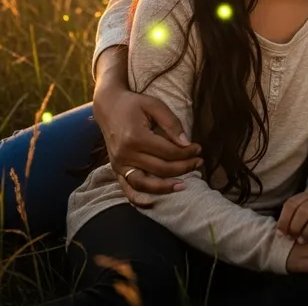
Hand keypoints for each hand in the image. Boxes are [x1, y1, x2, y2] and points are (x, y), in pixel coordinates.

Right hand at [93, 84, 202, 205]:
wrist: (108, 107)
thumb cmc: (135, 104)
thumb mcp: (155, 105)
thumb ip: (171, 124)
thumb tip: (187, 143)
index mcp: (135, 137)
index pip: (168, 151)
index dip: (186, 152)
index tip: (199, 148)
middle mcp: (125, 154)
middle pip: (159, 168)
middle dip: (183, 167)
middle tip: (199, 162)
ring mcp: (118, 164)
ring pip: (144, 183)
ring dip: (165, 187)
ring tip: (184, 186)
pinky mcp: (116, 170)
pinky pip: (127, 189)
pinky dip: (139, 199)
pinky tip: (154, 202)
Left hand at [277, 193, 307, 242]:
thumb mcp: (297, 216)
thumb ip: (288, 222)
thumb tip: (279, 234)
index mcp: (304, 197)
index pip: (292, 204)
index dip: (284, 220)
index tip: (281, 235)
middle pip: (305, 209)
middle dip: (296, 226)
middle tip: (292, 239)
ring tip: (302, 241)